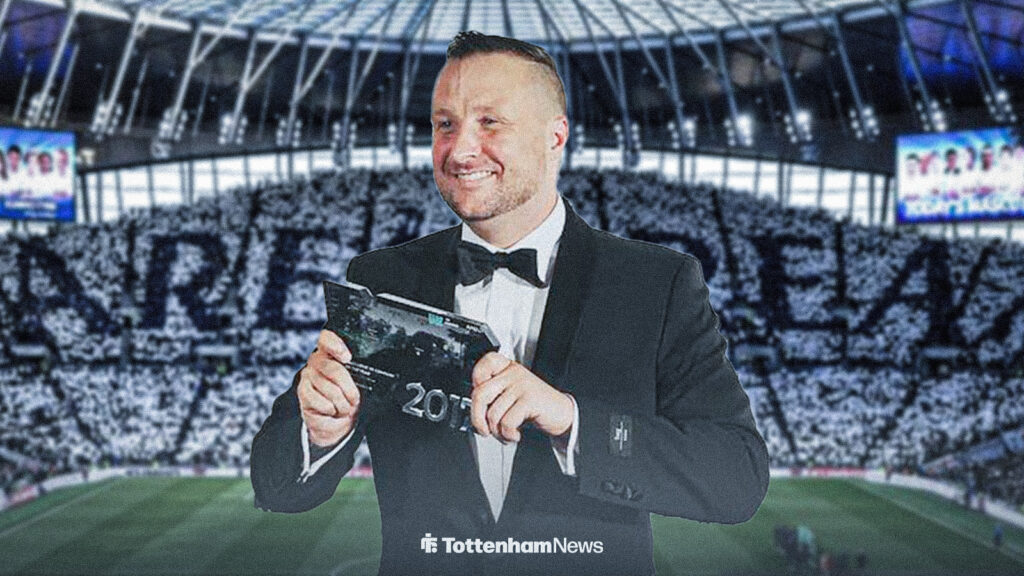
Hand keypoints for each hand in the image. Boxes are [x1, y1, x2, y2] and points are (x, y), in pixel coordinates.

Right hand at [298, 330, 360, 446]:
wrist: (334, 420)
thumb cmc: (348, 397)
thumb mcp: (358, 382)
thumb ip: (360, 370)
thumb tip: (375, 366)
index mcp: (331, 353)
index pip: (326, 339)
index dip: (335, 345)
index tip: (347, 358)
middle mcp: (317, 361)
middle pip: (333, 369)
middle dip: (349, 389)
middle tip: (354, 400)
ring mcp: (308, 375)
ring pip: (329, 388)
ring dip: (341, 403)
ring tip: (344, 407)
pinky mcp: (302, 391)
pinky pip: (320, 400)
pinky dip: (331, 409)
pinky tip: (332, 410)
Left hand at [470, 352, 573, 442]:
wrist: (561, 413)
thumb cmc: (535, 406)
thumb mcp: (513, 394)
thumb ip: (495, 396)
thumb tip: (474, 411)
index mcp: (508, 368)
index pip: (485, 363)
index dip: (476, 380)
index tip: (480, 399)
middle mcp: (514, 374)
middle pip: (480, 394)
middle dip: (477, 419)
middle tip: (484, 430)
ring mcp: (522, 385)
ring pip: (493, 413)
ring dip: (497, 432)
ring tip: (505, 434)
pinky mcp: (530, 399)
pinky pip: (507, 422)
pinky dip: (508, 434)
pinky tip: (515, 434)